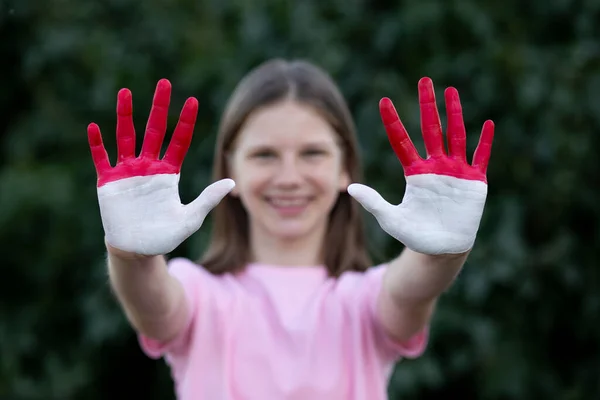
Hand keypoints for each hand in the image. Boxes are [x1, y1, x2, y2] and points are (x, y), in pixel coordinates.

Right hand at [87, 79, 234, 255]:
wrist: (137, 251)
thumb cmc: (165, 236)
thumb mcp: (191, 218)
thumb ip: (208, 199)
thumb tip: (232, 181)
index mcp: (168, 173)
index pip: (179, 141)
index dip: (186, 122)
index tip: (193, 101)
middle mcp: (148, 167)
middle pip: (155, 130)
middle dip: (160, 107)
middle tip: (164, 83)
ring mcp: (127, 173)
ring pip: (126, 137)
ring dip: (125, 115)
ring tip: (125, 93)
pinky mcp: (108, 183)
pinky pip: (101, 159)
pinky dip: (97, 145)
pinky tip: (94, 128)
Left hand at [348, 77, 493, 254]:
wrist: (441, 250)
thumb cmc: (415, 235)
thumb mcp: (391, 218)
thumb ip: (373, 202)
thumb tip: (350, 187)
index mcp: (415, 173)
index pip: (401, 141)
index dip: (393, 122)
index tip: (383, 102)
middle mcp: (436, 167)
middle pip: (430, 129)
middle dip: (427, 105)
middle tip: (424, 81)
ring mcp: (456, 172)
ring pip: (455, 136)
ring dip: (454, 114)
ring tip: (450, 91)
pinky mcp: (474, 182)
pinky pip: (480, 158)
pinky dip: (484, 142)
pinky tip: (487, 124)